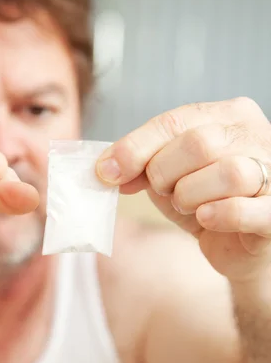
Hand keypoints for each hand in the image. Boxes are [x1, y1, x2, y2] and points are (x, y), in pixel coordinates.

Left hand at [96, 97, 270, 282]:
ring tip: (190, 207)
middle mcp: (256, 135)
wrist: (241, 246)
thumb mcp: (169, 178)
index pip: (175, 121)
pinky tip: (206, 219)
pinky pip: (245, 207)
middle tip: (165, 192)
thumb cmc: (207, 203)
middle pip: (199, 143)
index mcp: (229, 116)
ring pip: (228, 172)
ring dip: (192, 196)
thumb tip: (108, 169)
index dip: (135, 147)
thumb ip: (142, 166)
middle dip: (166, 173)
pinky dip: (219, 215)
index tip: (106, 171)